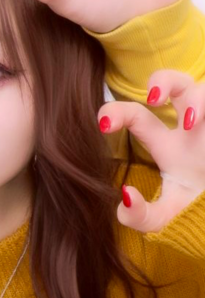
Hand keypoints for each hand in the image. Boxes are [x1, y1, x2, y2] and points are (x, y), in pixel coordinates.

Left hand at [99, 69, 204, 231]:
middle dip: (163, 80)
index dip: (116, 112)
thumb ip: (141, 215)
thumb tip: (125, 197)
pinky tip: (203, 123)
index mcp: (168, 144)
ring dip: (201, 97)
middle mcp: (194, 126)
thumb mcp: (168, 217)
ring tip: (191, 121)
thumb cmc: (198, 210)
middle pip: (177, 83)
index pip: (136, 116)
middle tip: (154, 99)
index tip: (103, 125)